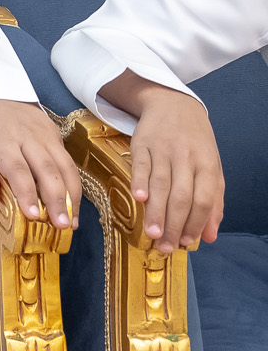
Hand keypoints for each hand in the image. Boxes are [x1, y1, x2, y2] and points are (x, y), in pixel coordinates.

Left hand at [0, 99, 81, 229]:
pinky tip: (72, 205)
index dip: (27, 193)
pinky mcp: (54, 134)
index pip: (17, 168)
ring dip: (71, 196)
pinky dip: (73, 184)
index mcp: (1, 138)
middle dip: (56, 200)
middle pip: (47, 169)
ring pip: (64, 166)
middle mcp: (28, 136)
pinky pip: (67, 161)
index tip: (33, 215)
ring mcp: (44, 134)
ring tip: (72, 222)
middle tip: (62, 226)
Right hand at [99, 69, 224, 252]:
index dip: (196, 223)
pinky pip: (141, 165)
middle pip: (181, 196)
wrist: (174, 104)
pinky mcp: (143, 143)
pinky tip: (137, 199)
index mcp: (208, 165)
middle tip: (163, 246)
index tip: (185, 243)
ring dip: (155, 211)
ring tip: (150, 233)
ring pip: (160, 185)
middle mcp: (187, 158)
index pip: (204, 199)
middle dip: (173, 224)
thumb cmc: (195, 142)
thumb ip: (213, 202)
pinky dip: (139, 182)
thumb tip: (209, 237)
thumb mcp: (211, 168)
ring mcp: (164, 150)